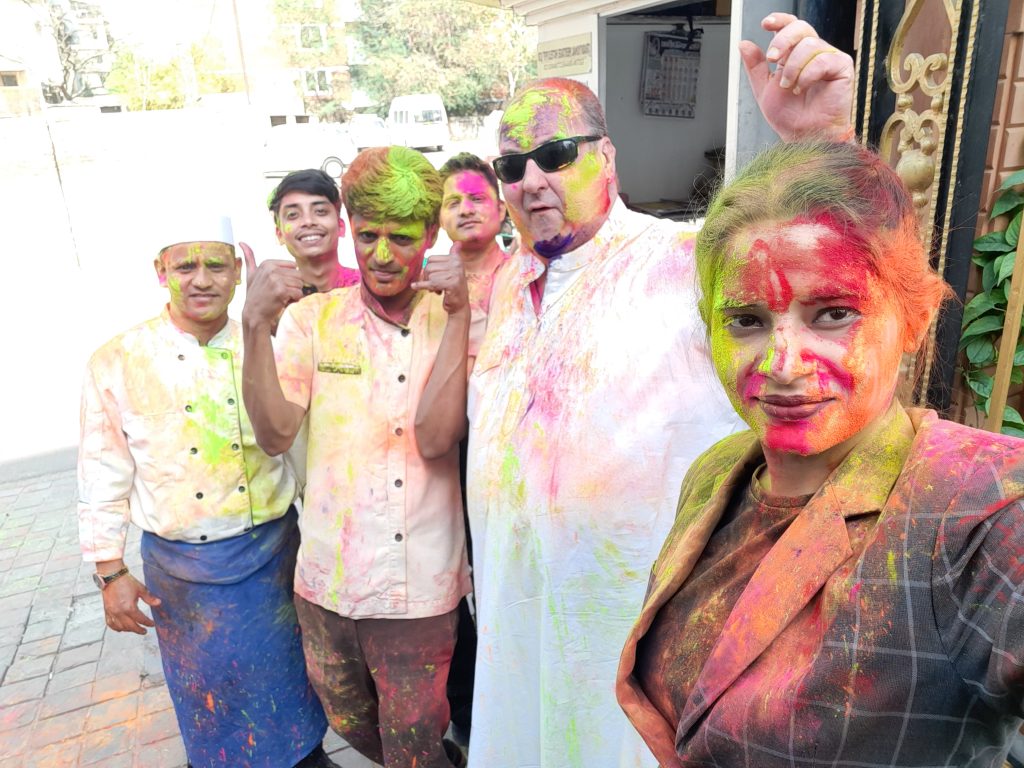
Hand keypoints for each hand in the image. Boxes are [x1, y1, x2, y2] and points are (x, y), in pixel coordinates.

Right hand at [102, 573, 160, 634]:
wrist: (112, 576)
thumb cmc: (126, 581)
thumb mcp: (141, 589)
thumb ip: (149, 598)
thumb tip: (158, 603)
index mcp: (129, 607)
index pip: (140, 619)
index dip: (148, 623)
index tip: (152, 624)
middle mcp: (119, 612)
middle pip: (130, 626)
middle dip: (138, 630)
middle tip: (144, 631)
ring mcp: (112, 613)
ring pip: (120, 627)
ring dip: (128, 630)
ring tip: (134, 628)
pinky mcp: (106, 611)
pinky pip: (110, 624)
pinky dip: (116, 628)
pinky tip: (121, 628)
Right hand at [240, 242, 304, 327]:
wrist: (254, 314)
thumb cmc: (255, 295)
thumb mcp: (251, 275)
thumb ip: (249, 258)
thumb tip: (242, 242)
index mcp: (268, 263)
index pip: (293, 266)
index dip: (289, 278)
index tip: (277, 285)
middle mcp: (271, 269)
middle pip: (298, 275)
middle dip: (293, 286)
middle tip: (280, 293)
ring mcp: (276, 279)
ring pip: (300, 284)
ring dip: (294, 294)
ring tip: (281, 297)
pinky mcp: (281, 290)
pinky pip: (299, 293)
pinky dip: (294, 300)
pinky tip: (283, 302)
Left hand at [411, 245, 468, 315]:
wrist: (459, 305)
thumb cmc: (453, 287)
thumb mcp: (453, 270)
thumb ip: (453, 256)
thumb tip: (458, 243)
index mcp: (456, 259)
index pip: (430, 259)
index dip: (428, 269)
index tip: (435, 276)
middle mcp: (457, 265)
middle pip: (429, 267)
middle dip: (427, 277)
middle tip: (435, 285)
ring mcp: (455, 274)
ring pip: (430, 276)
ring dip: (430, 285)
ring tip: (438, 289)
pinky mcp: (451, 284)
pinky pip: (431, 283)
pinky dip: (421, 286)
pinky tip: (414, 286)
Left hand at [740, 12, 853, 141]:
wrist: (804, 136)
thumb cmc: (789, 117)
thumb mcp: (764, 90)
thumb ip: (755, 67)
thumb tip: (744, 43)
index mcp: (795, 54)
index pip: (791, 26)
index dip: (780, 20)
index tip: (766, 24)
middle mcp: (813, 52)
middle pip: (801, 28)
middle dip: (782, 40)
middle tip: (772, 59)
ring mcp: (828, 58)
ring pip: (809, 44)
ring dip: (793, 68)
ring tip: (790, 87)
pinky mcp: (842, 67)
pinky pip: (822, 59)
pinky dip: (807, 75)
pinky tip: (802, 89)